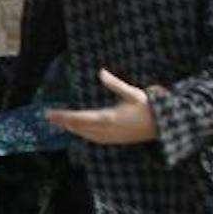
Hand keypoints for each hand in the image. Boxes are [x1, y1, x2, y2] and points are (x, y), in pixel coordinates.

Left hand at [46, 69, 163, 144]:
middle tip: (49, 117)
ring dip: (72, 129)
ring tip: (60, 122)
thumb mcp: (132, 93)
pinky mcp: (115, 141)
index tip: (49, 113)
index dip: (63, 116)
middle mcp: (107, 130)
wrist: (163, 126)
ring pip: (85, 135)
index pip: (79, 118)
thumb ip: (115, 84)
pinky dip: (83, 134)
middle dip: (63, 122)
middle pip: (79, 128)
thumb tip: (101, 72)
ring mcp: (111, 138)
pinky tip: (79, 130)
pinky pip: (94, 139)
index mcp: (109, 118)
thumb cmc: (148, 108)